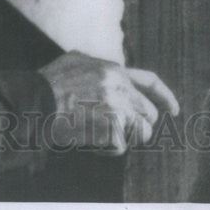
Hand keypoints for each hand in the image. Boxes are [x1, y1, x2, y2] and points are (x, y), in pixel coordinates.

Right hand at [37, 51, 178, 153]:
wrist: (36, 102)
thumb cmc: (48, 84)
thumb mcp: (75, 60)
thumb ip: (97, 65)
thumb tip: (107, 70)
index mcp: (114, 70)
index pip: (150, 81)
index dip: (165, 97)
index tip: (174, 110)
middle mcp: (121, 87)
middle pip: (149, 114)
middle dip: (137, 125)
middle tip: (116, 130)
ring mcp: (119, 107)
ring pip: (142, 133)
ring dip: (125, 139)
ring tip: (100, 135)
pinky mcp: (113, 128)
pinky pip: (121, 148)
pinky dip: (106, 149)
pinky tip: (88, 141)